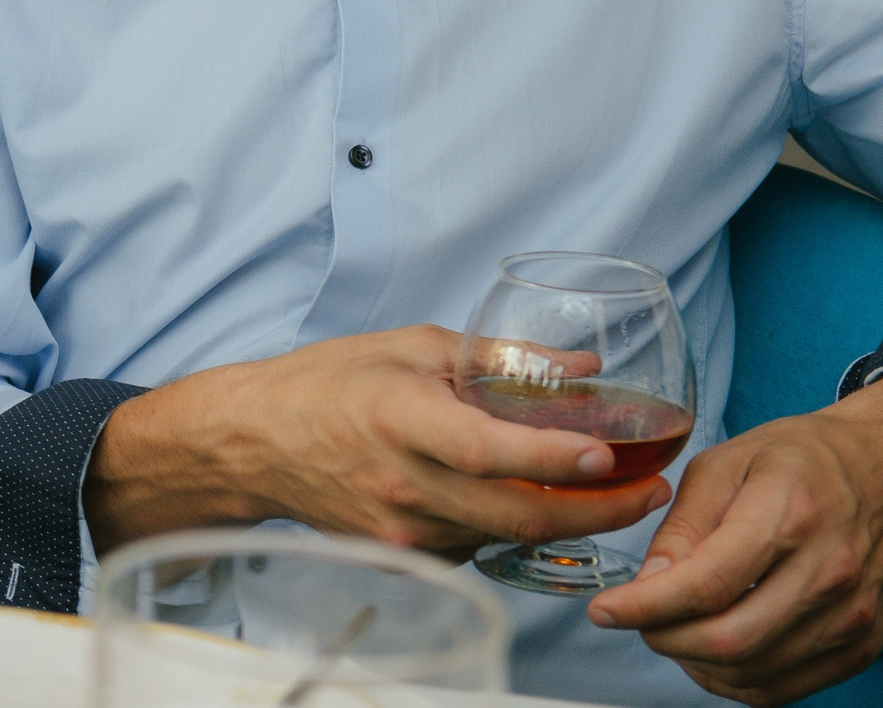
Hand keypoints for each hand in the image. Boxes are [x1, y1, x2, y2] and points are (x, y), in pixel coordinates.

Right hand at [89, 326, 671, 553]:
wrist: (252, 443)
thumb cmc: (327, 383)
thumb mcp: (409, 346)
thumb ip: (498, 358)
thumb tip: (583, 371)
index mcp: (400, 417)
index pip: (490, 449)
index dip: (556, 456)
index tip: (611, 455)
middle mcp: (403, 482)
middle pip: (521, 515)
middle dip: (600, 510)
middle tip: (651, 492)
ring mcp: (402, 529)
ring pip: (506, 536)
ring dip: (563, 520)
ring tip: (603, 491)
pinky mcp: (402, 556)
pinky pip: (476, 545)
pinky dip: (509, 526)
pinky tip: (516, 497)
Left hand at [588, 397, 882, 703]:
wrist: (873, 469)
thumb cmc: (793, 460)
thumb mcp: (722, 466)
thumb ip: (683, 527)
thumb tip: (648, 583)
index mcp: (788, 516)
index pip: (705, 585)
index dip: (644, 607)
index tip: (603, 611)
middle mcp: (828, 573)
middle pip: (729, 639)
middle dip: (663, 637)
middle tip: (634, 619)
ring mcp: (851, 615)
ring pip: (753, 671)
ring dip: (695, 662)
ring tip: (668, 630)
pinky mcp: (862, 643)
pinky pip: (785, 687)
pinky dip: (735, 680)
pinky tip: (709, 652)